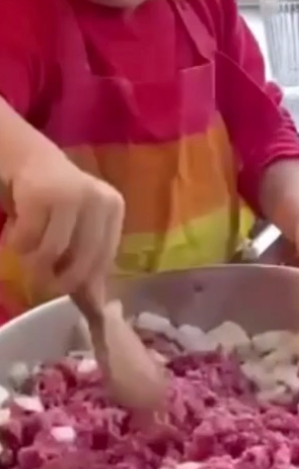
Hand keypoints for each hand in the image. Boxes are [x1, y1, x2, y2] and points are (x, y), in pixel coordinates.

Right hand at [4, 153, 124, 294]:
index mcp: (114, 209)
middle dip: (56, 280)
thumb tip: (97, 309)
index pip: (103, 260)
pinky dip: (16, 243)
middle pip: (81, 263)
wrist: (28, 160)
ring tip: (25, 253)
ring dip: (32, 262)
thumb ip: (87, 261)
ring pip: (51, 254)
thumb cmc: (56, 202)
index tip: (65, 292)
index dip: (83, 282)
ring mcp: (72, 196)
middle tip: (39, 283)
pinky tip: (14, 231)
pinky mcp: (42, 195)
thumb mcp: (79, 228)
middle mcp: (99, 200)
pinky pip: (26, 240)